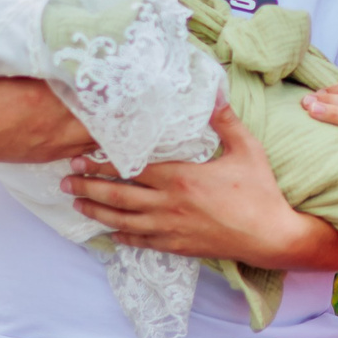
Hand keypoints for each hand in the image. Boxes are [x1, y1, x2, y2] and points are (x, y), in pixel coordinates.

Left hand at [63, 103, 332, 270]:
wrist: (271, 237)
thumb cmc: (260, 191)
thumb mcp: (246, 149)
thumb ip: (225, 120)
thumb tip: (214, 91)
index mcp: (181, 178)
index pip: (132, 169)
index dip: (102, 163)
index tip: (80, 156)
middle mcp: (169, 205)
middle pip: (118, 197)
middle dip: (89, 187)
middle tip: (65, 181)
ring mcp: (171, 229)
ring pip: (124, 221)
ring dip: (97, 212)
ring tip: (77, 204)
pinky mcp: (178, 246)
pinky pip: (142, 241)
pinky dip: (123, 237)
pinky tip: (111, 234)